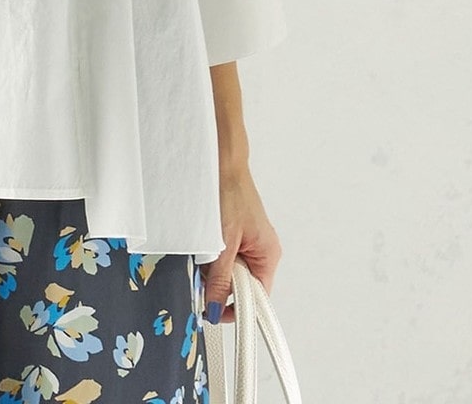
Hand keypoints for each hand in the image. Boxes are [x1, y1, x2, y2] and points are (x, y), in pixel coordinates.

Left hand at [202, 159, 281, 326]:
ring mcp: (250, 241)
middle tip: (204, 271)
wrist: (222, 162)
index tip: (212, 310)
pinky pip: (225, 254)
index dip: (235, 307)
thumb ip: (219, 277)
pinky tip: (205, 242)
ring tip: (205, 248)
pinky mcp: (237, 232)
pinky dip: (213, 253)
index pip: (257, 297)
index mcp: (268, 255)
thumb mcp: (223, 242)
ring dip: (214, 266)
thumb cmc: (230, 192)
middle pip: (242, 285)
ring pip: (230, 269)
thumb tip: (214, 306)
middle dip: (220, 282)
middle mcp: (262, 250)